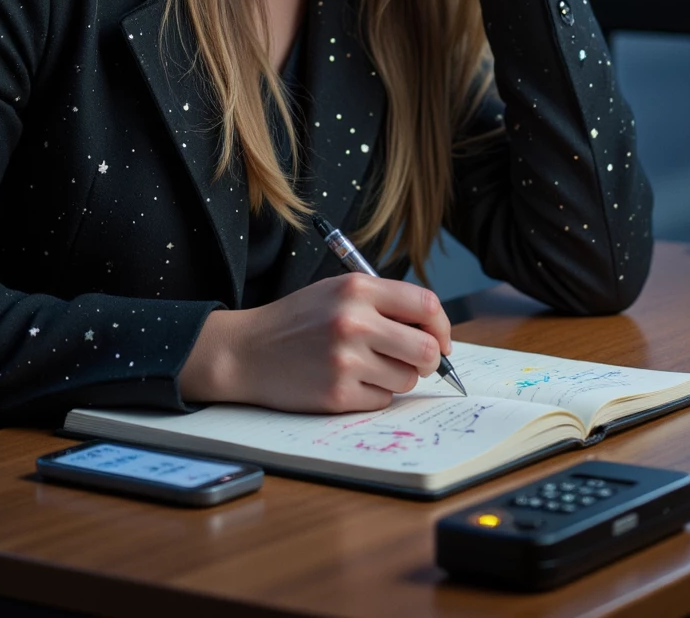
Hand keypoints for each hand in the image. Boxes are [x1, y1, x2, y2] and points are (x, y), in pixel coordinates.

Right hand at [178, 273, 451, 411]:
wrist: (247, 350)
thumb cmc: (297, 320)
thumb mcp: (337, 291)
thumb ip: (383, 303)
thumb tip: (434, 331)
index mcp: (357, 288)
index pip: (426, 305)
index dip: (442, 326)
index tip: (442, 340)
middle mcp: (354, 321)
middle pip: (426, 349)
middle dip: (429, 360)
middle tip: (414, 361)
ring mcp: (346, 359)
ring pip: (407, 378)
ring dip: (396, 377)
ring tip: (367, 366)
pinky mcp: (338, 393)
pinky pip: (382, 400)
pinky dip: (373, 394)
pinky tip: (348, 381)